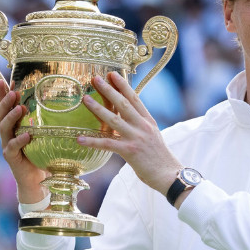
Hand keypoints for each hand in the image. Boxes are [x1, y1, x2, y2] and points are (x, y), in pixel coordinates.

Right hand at [0, 80, 47, 203]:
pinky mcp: (11, 157)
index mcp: (12, 125)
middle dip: (4, 102)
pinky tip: (26, 135)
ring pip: (3, 128)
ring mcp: (7, 145)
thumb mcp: (43, 133)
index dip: (0, 94)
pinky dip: (19, 141)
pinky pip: (11, 147)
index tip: (2, 80)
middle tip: (13, 92)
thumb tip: (61, 99)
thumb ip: (46, 119)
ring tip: (20, 108)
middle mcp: (6, 133)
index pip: (3, 106)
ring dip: (11, 117)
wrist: (36, 180)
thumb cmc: (41, 153)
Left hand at [79, 72, 180, 198]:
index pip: (135, 98)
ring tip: (85, 99)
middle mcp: (142, 126)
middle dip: (109, 90)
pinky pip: (107, 144)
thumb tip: (129, 118)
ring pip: (114, 119)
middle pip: (123, 103)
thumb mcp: (153, 136)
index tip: (113, 74)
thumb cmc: (160, 158)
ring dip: (98, 108)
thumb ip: (141, 126)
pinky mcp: (129, 151)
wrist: (169, 175)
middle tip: (96, 78)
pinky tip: (80, 139)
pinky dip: (92, 141)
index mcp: (148, 121)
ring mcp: (136, 138)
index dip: (123, 85)